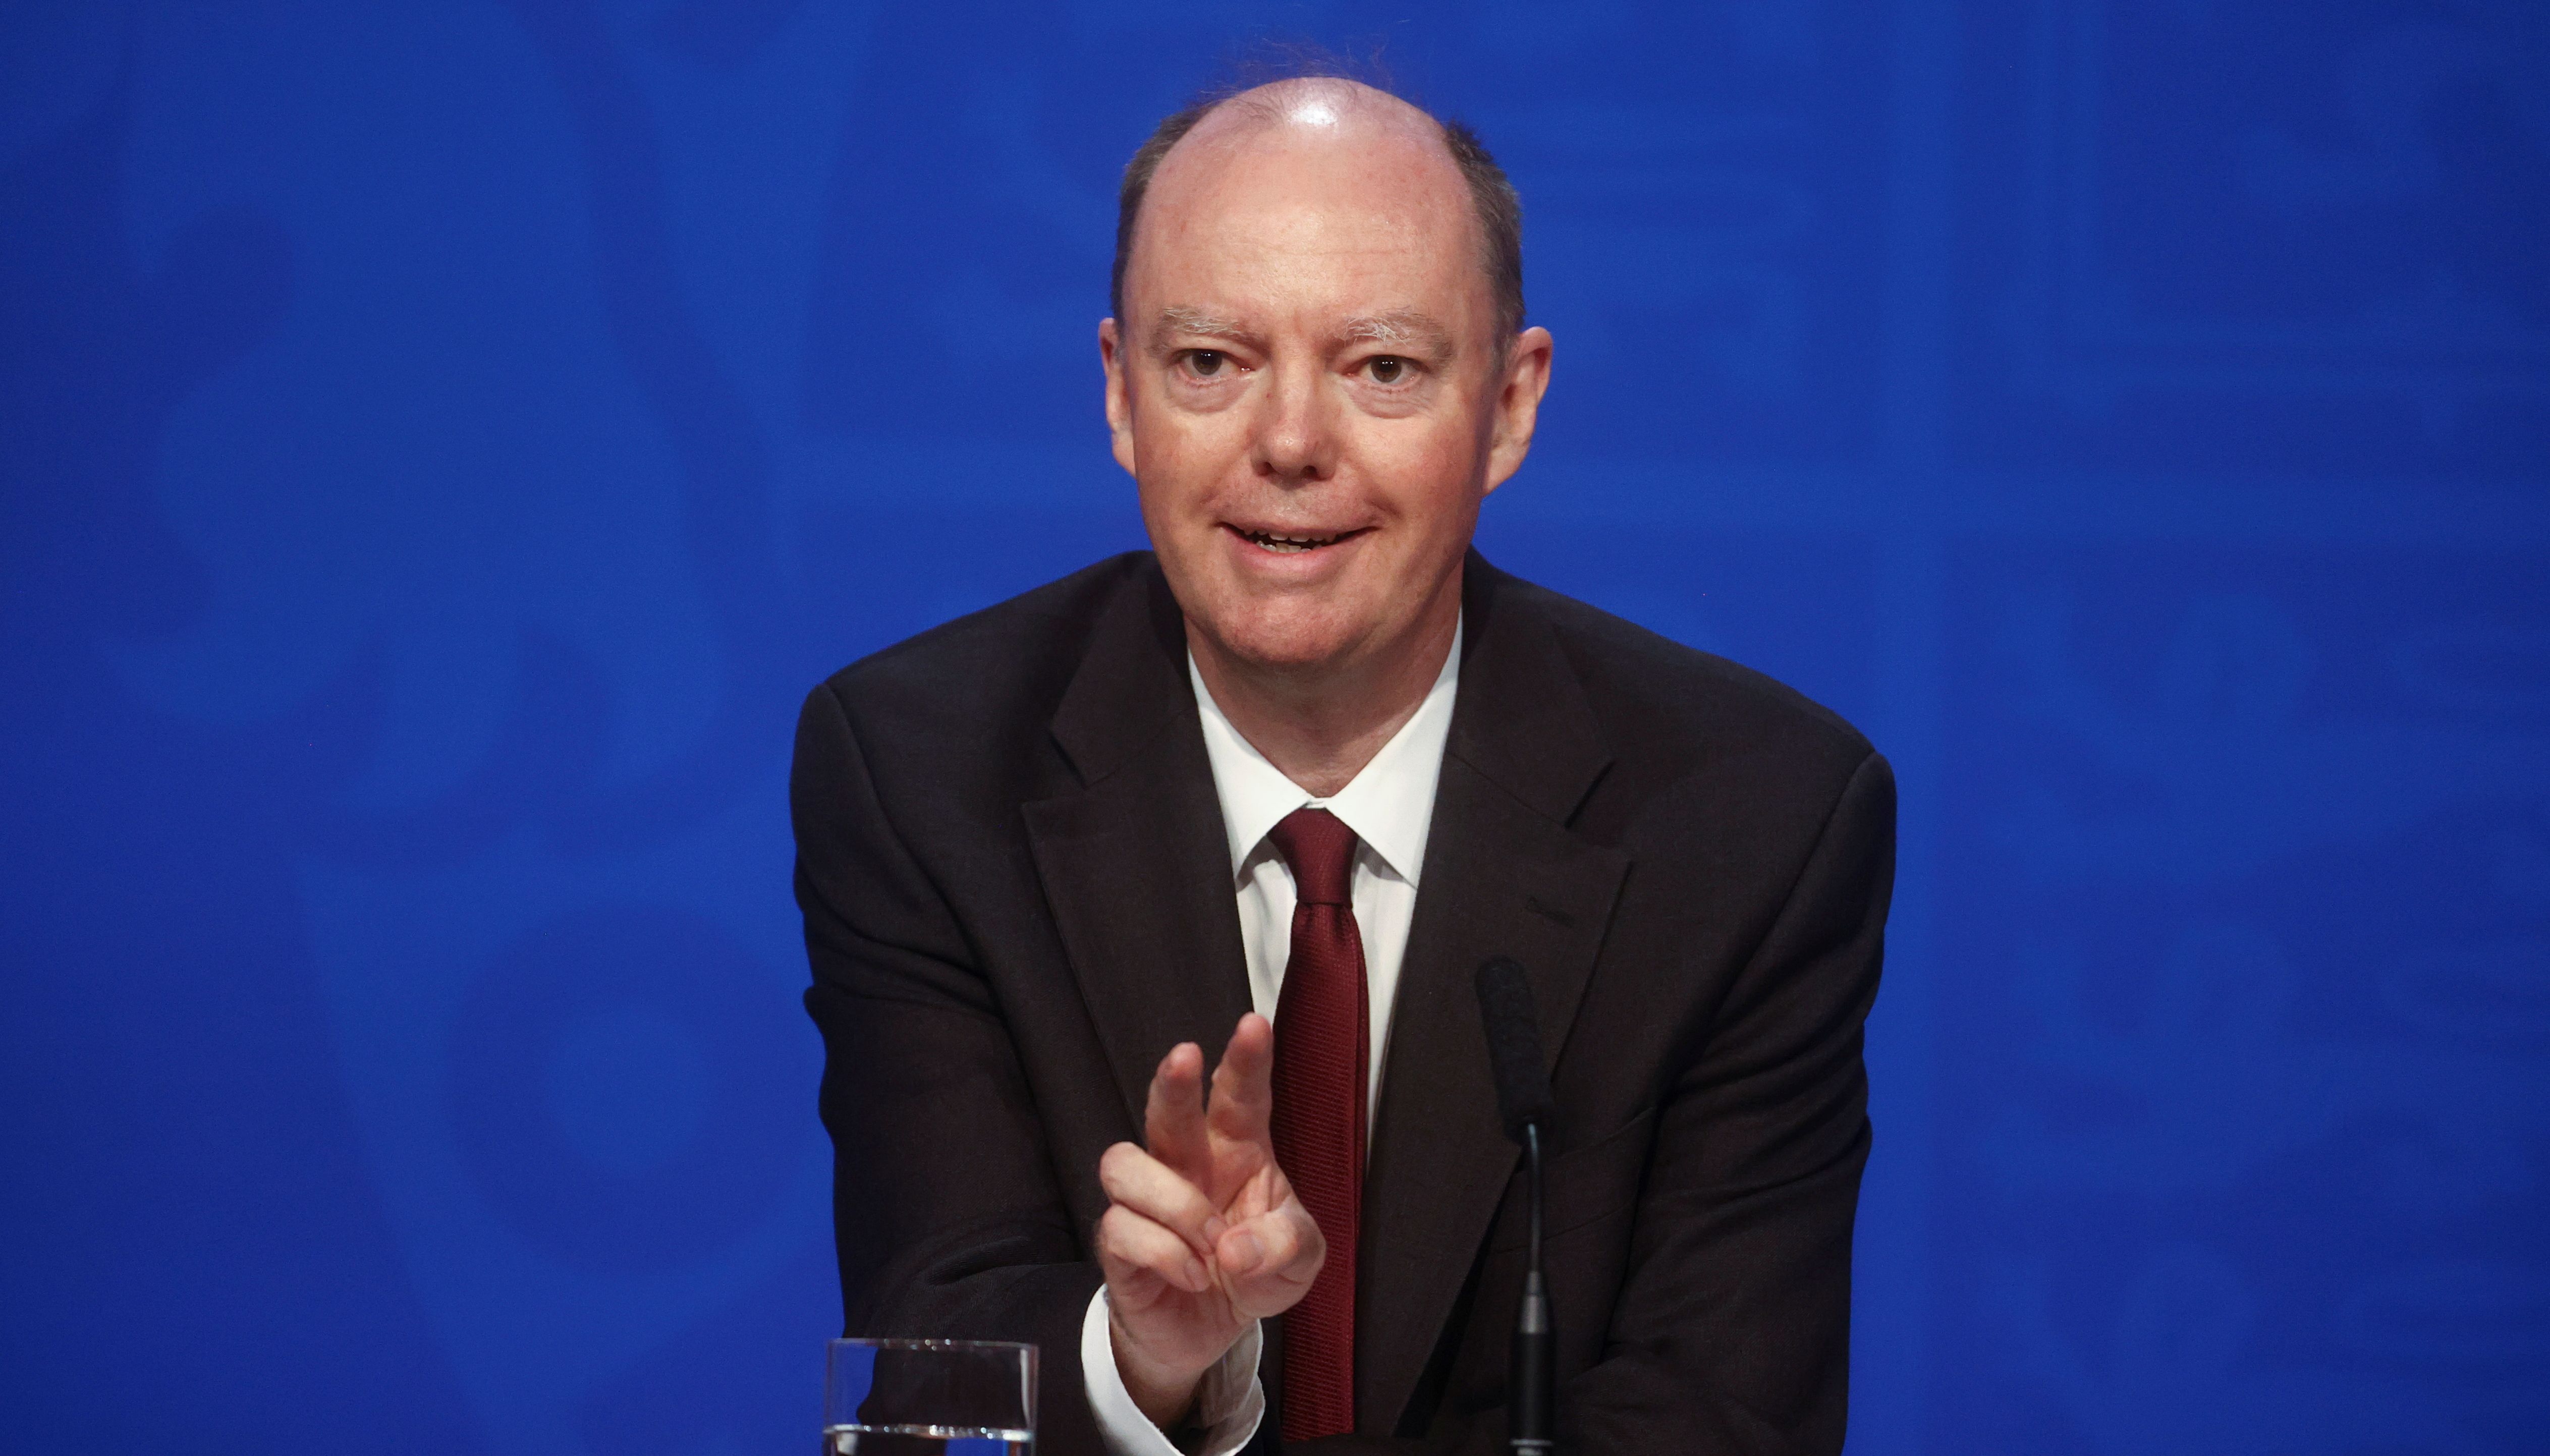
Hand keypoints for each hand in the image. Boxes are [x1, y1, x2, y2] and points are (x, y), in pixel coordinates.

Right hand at [1097, 1013, 1323, 1427]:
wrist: (1208, 1333)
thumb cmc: (1256, 1274)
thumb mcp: (1299, 1263)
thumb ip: (1288, 1246)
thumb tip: (1237, 1247)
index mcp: (1238, 1151)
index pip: (1239, 1095)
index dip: (1245, 1060)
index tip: (1253, 1025)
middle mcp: (1187, 1163)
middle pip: (1167, 1110)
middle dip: (1173, 1083)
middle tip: (1184, 1058)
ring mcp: (1146, 1200)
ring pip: (1126, 1162)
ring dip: (1175, 1204)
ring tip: (1210, 1245)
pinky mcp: (1118, 1241)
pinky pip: (1122, 1227)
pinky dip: (1164, 1254)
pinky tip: (1191, 1276)